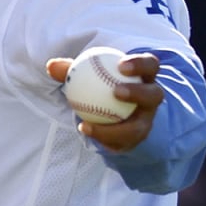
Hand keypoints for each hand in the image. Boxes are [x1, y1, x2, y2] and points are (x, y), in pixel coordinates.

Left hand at [46, 52, 163, 152]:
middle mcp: (150, 99)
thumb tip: (51, 66)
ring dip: (116, 127)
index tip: (121, 64)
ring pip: (139, 127)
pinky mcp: (136, 139)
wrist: (109, 112)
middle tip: (117, 91)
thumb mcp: (86, 75)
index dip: (141, 64)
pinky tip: (84, 129)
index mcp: (143, 77)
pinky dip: (102, 136)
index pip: (150, 66)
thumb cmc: (98, 85)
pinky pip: (122, 141)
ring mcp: (146, 121)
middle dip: (139, 93)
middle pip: (154, 95)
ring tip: (87, 122)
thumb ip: (70, 70)